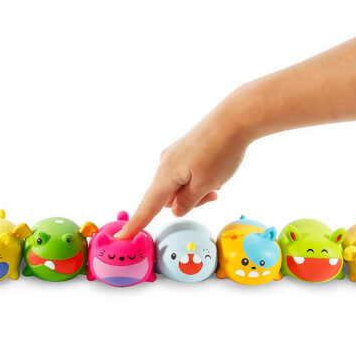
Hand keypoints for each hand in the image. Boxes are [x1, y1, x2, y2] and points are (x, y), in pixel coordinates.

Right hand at [115, 86, 260, 238]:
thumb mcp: (204, 184)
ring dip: (197, 191)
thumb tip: (174, 210)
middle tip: (213, 194)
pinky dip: (200, 180)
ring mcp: (175, 156)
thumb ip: (187, 202)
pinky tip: (216, 173)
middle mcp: (165, 165)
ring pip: (180, 186)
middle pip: (169, 198)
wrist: (234, 118)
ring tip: (218, 182)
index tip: (121, 237)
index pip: (148, 207)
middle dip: (189, 202)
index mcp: (166, 175)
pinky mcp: (185, 151)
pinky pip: (187, 174)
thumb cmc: (220, 151)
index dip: (136, 223)